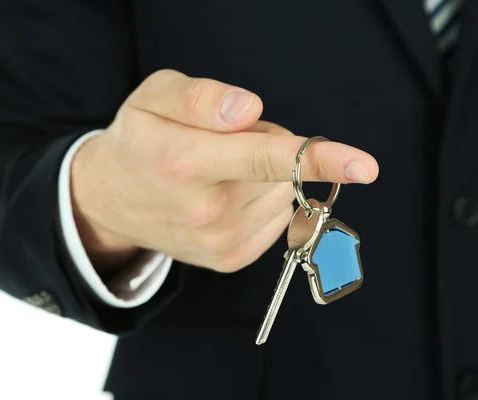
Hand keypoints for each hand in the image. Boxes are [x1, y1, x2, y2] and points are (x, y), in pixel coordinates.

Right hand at [70, 69, 378, 272]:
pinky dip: (260, 201)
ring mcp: (220, 241)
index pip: (263, 156)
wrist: (111, 202)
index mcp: (185, 161)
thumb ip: (201, 98)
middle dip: (265, 145)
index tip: (365, 166)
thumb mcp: (154, 97)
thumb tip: (250, 110)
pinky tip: (222, 197)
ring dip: (263, 176)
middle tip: (218, 144)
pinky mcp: (230, 259)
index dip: (317, 158)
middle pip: (281, 168)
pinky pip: (276, 219)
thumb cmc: (138, 141)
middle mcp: (206, 210)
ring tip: (215, 172)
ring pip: (282, 194)